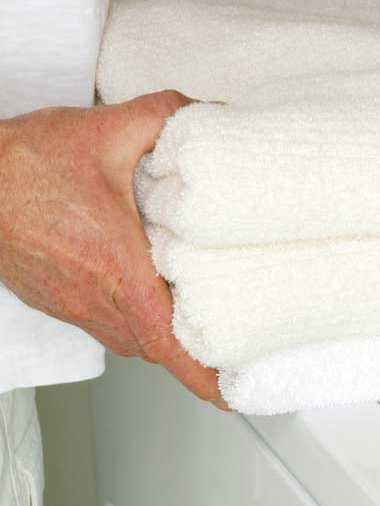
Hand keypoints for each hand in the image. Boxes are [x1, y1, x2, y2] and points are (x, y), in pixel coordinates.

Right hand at [0, 93, 226, 407]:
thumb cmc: (20, 165)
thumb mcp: (106, 129)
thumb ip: (166, 118)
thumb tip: (208, 111)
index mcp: (117, 269)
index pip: (167, 344)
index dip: (204, 377)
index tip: (232, 394)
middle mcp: (92, 297)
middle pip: (153, 346)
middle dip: (191, 351)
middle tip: (231, 344)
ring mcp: (67, 301)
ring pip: (124, 336)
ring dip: (156, 331)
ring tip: (193, 316)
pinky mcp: (49, 296)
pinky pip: (97, 320)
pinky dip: (125, 314)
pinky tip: (140, 285)